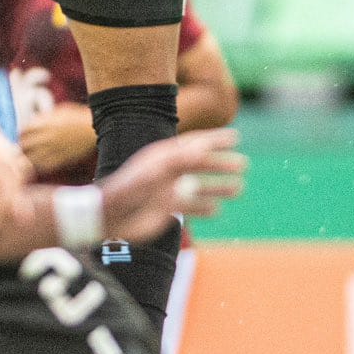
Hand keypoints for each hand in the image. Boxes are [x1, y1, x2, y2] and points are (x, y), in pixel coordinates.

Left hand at [18, 104, 96, 175]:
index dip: (21, 133)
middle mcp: (47, 137)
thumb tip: (31, 124)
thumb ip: (44, 118)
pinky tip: (40, 162)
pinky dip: (39, 165)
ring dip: (29, 157)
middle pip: (24, 145)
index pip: (23, 131)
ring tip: (30, 156)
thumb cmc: (78, 117)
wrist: (95, 130)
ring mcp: (53, 150)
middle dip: (22, 146)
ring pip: (31, 158)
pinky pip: (43, 167)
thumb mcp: (60, 112)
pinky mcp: (61, 160)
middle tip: (24, 147)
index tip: (23, 135)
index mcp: (45, 123)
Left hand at [101, 129, 245, 245]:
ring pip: (199, 186)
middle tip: (244, 164)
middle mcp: (168, 171)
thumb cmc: (130, 189)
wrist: (110, 216)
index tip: (236, 137)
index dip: (215, 139)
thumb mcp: (155, 171)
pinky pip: (190, 206)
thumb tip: (203, 151)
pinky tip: (218, 210)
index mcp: (164, 155)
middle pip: (200, 164)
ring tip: (239, 188)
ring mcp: (168, 189)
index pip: (195, 143)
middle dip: (222, 163)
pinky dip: (204, 207)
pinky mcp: (166, 208)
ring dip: (218, 187)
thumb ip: (179, 160)